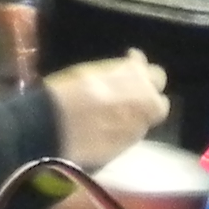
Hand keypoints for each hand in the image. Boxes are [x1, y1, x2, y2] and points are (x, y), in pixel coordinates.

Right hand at [46, 52, 169, 167]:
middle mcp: (144, 100)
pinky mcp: (125, 147)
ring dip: (135, 118)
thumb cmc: (63, 93)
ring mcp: (137, 126)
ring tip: (114, 119)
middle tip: (131, 101)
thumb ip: (118, 70)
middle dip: (148, 101)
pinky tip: (106, 132)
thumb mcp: (91, 71)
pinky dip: (123, 133)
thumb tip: (134, 61)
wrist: (49, 127)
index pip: (154, 74)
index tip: (132, 74)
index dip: (142, 75)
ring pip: (146, 123)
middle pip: (159, 103)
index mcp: (134, 74)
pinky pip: (130, 138)